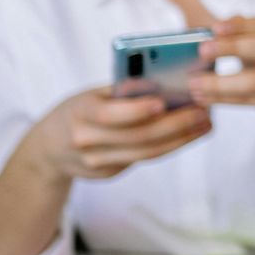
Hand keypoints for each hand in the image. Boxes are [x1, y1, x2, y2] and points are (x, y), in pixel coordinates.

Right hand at [31, 86, 211, 181]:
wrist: (48, 149)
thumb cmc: (80, 109)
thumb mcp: (92, 93)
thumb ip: (123, 89)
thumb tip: (166, 81)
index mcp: (80, 112)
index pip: (109, 115)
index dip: (136, 111)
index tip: (163, 102)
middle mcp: (86, 141)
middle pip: (137, 138)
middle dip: (175, 125)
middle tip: (204, 111)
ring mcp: (96, 162)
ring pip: (146, 153)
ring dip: (181, 138)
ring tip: (206, 123)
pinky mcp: (108, 173)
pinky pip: (144, 158)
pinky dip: (170, 145)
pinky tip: (190, 133)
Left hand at [190, 17, 254, 144]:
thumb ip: (244, 33)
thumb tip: (216, 28)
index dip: (241, 26)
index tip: (214, 28)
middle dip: (231, 48)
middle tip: (202, 50)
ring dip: (219, 82)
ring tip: (194, 83)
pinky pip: (249, 100)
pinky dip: (223, 98)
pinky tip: (203, 97)